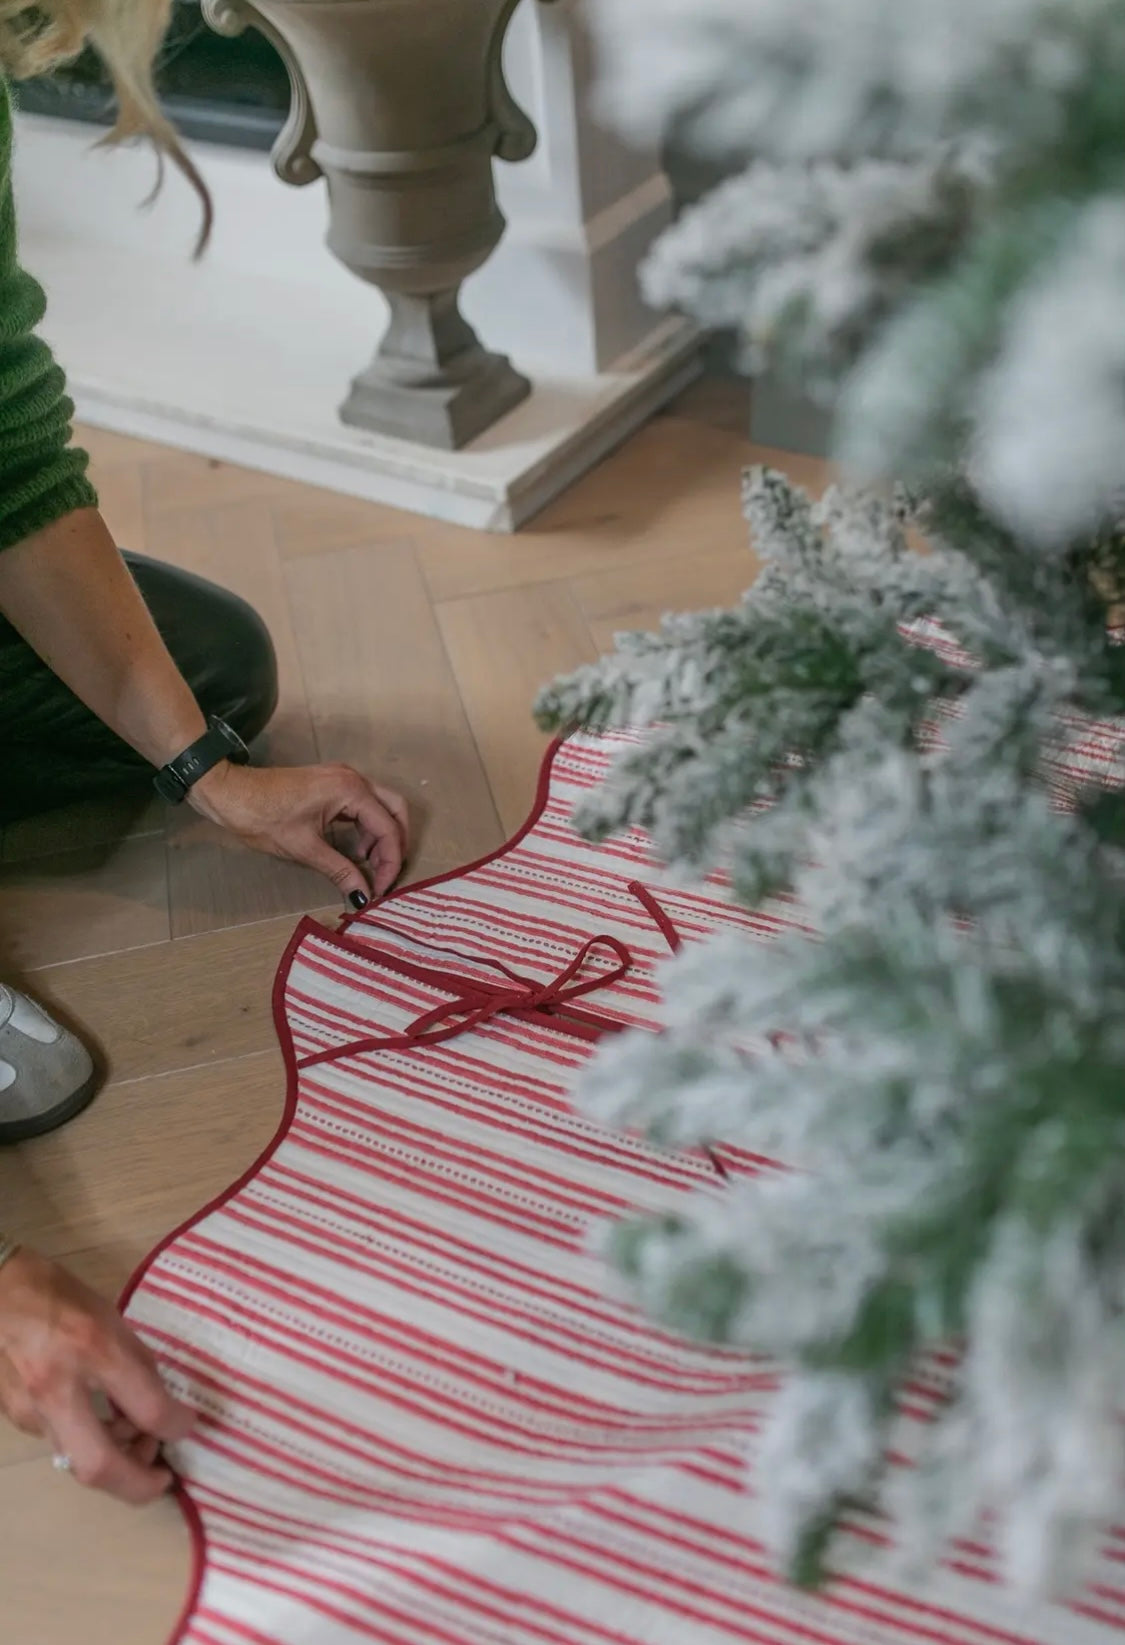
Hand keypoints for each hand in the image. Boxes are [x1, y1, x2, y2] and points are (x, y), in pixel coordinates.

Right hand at [0, 1249, 195, 1503]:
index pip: (147, 1408)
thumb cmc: (57, 1294)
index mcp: (93, 1349)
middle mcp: (58, 1387)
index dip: (177, 1426)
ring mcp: (29, 1408)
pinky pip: (59, 1443)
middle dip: (137, 1485)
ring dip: (113, 1461)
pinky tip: (98, 1422)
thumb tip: (158, 1405)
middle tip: (161, 1478)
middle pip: (99, 1465)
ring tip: (134, 1439)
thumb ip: (135, 1362)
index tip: (188, 1425)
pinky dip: (86, 1441)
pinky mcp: (14, 1417)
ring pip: (76, 1461)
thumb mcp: (110, 1316)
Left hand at [190, 761, 408, 901]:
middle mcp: (354, 779)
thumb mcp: (303, 848)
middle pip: (395, 810)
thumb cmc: (262, 817)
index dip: (389, 862)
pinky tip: (356, 848)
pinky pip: (364, 804)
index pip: (387, 828)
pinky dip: (367, 827)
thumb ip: (340, 871)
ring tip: (368, 865)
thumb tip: (363, 896)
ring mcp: (344, 778)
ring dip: (382, 836)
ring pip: (382, 806)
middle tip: (385, 874)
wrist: (230, 793)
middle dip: (395, 845)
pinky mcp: (333, 783)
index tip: (380, 889)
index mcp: (350, 790)